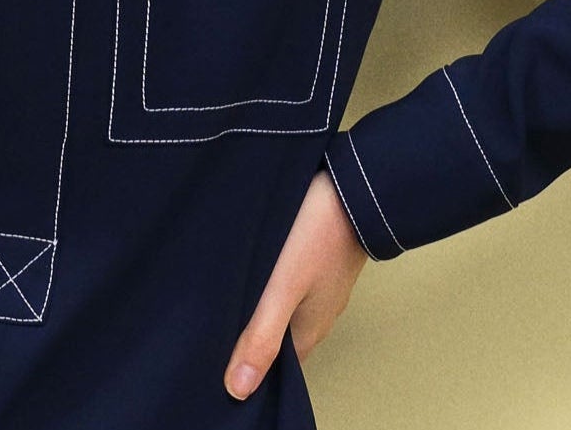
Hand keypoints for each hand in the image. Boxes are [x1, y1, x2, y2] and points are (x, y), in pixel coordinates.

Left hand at [226, 170, 369, 398]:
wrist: (356, 181)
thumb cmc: (321, 234)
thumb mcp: (283, 289)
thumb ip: (262, 336)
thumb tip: (238, 389)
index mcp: (310, 329)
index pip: (279, 369)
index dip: (252, 371)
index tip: (222, 369)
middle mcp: (318, 312)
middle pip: (280, 339)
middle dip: (251, 340)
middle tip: (214, 335)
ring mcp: (320, 284)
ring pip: (283, 309)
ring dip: (259, 310)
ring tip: (225, 304)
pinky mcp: (316, 258)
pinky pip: (288, 283)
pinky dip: (269, 285)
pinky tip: (250, 272)